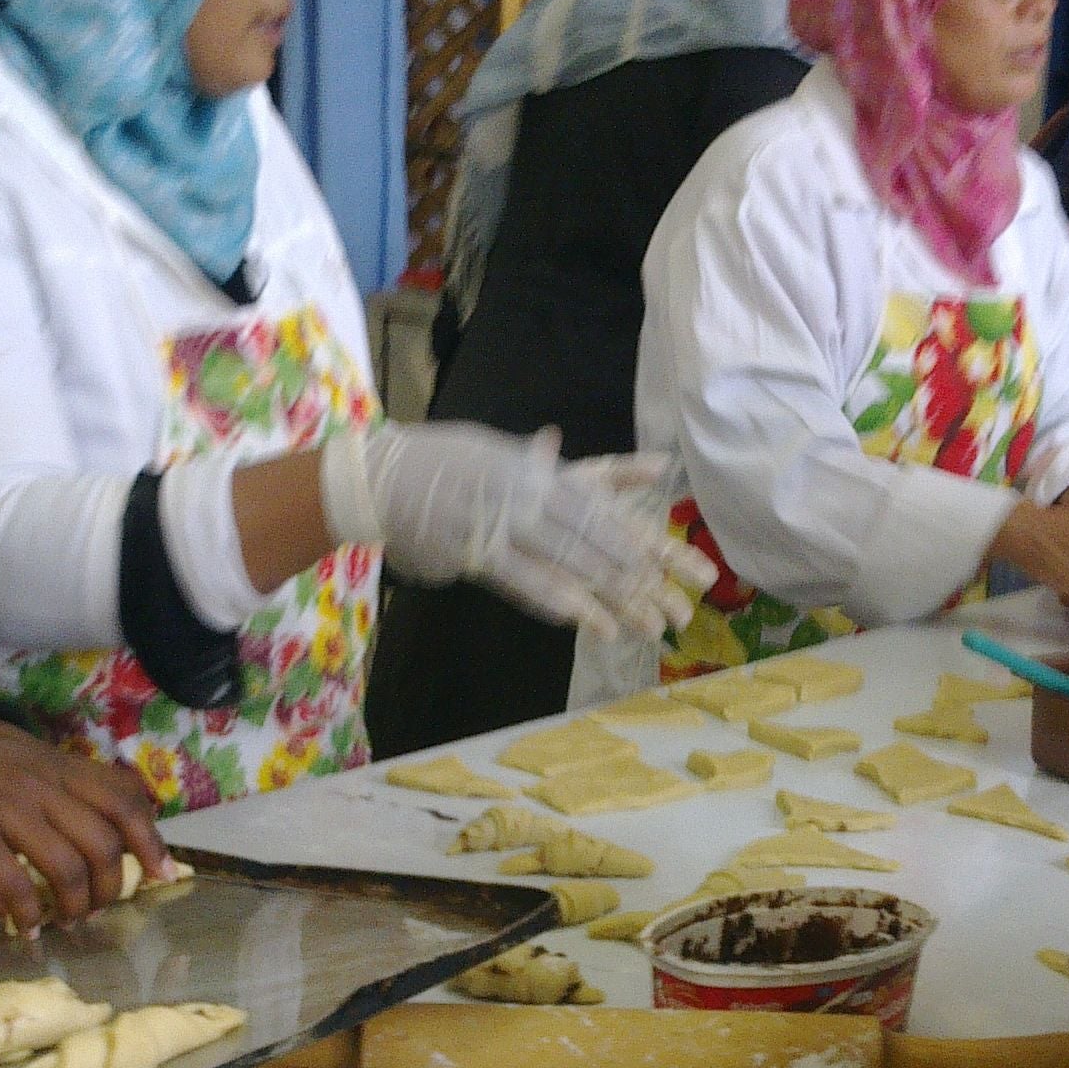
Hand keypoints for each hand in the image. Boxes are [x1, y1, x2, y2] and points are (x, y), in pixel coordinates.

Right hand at [0, 707, 164, 931]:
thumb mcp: (6, 761)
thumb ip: (44, 796)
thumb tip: (74, 849)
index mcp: (51, 765)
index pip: (124, 798)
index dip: (151, 838)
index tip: (162, 873)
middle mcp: (36, 783)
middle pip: (104, 842)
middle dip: (111, 887)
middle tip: (94, 909)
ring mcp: (2, 806)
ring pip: (67, 867)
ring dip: (72, 907)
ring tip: (60, 922)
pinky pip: (11, 883)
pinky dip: (24, 913)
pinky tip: (20, 926)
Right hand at [324, 423, 711, 639]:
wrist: (381, 477)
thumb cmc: (438, 465)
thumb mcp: (491, 453)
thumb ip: (531, 459)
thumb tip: (553, 443)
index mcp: (541, 471)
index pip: (610, 506)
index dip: (650, 537)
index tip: (687, 564)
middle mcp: (532, 491)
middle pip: (602, 535)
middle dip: (646, 573)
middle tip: (685, 605)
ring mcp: (506, 521)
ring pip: (572, 560)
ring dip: (613, 595)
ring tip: (650, 624)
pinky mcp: (477, 550)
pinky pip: (526, 581)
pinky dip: (559, 601)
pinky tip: (588, 621)